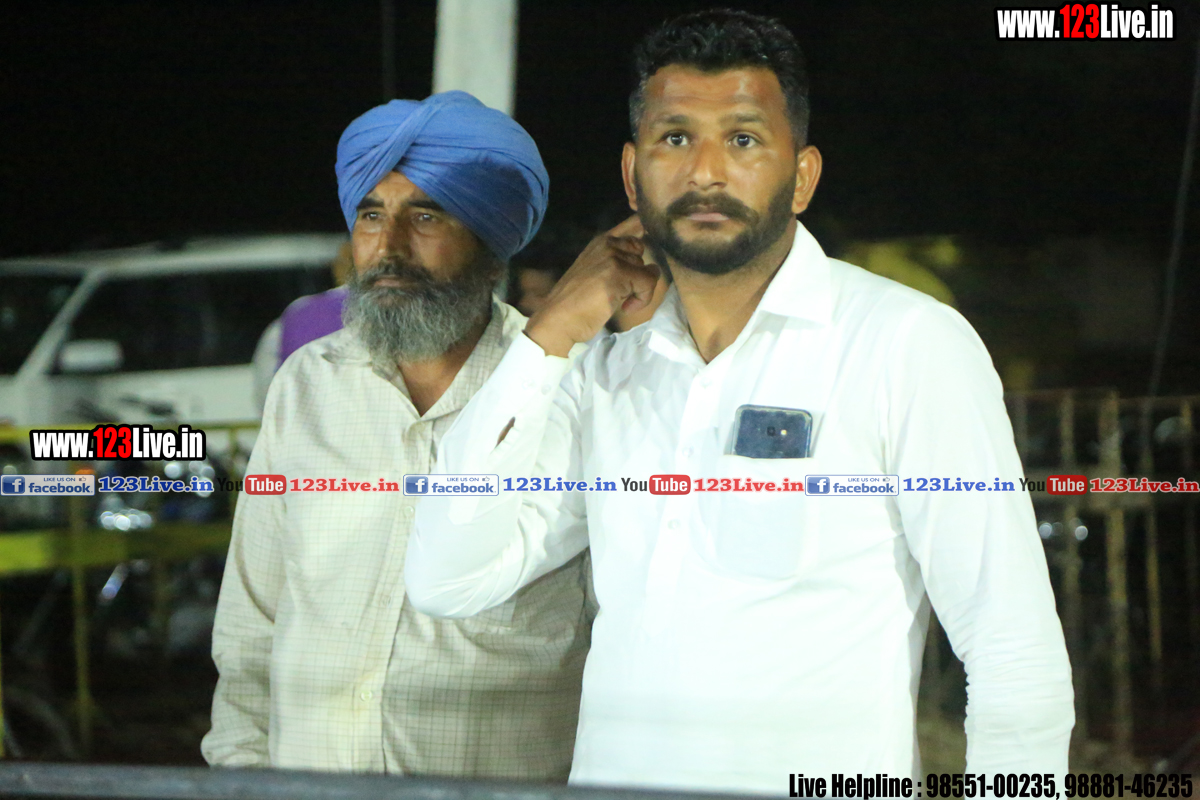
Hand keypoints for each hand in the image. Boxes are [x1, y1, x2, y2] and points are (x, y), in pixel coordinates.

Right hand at [524, 216, 659, 356]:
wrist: (558, 319)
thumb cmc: (576, 301)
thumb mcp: (597, 272)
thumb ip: (617, 260)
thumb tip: (647, 252)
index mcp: (601, 241)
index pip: (635, 223)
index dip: (645, 233)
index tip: (644, 247)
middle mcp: (607, 243)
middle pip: (642, 256)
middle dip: (637, 277)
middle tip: (623, 294)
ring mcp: (612, 256)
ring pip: (648, 271)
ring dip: (639, 291)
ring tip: (620, 302)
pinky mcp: (619, 272)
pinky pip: (648, 283)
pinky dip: (643, 299)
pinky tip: (625, 307)